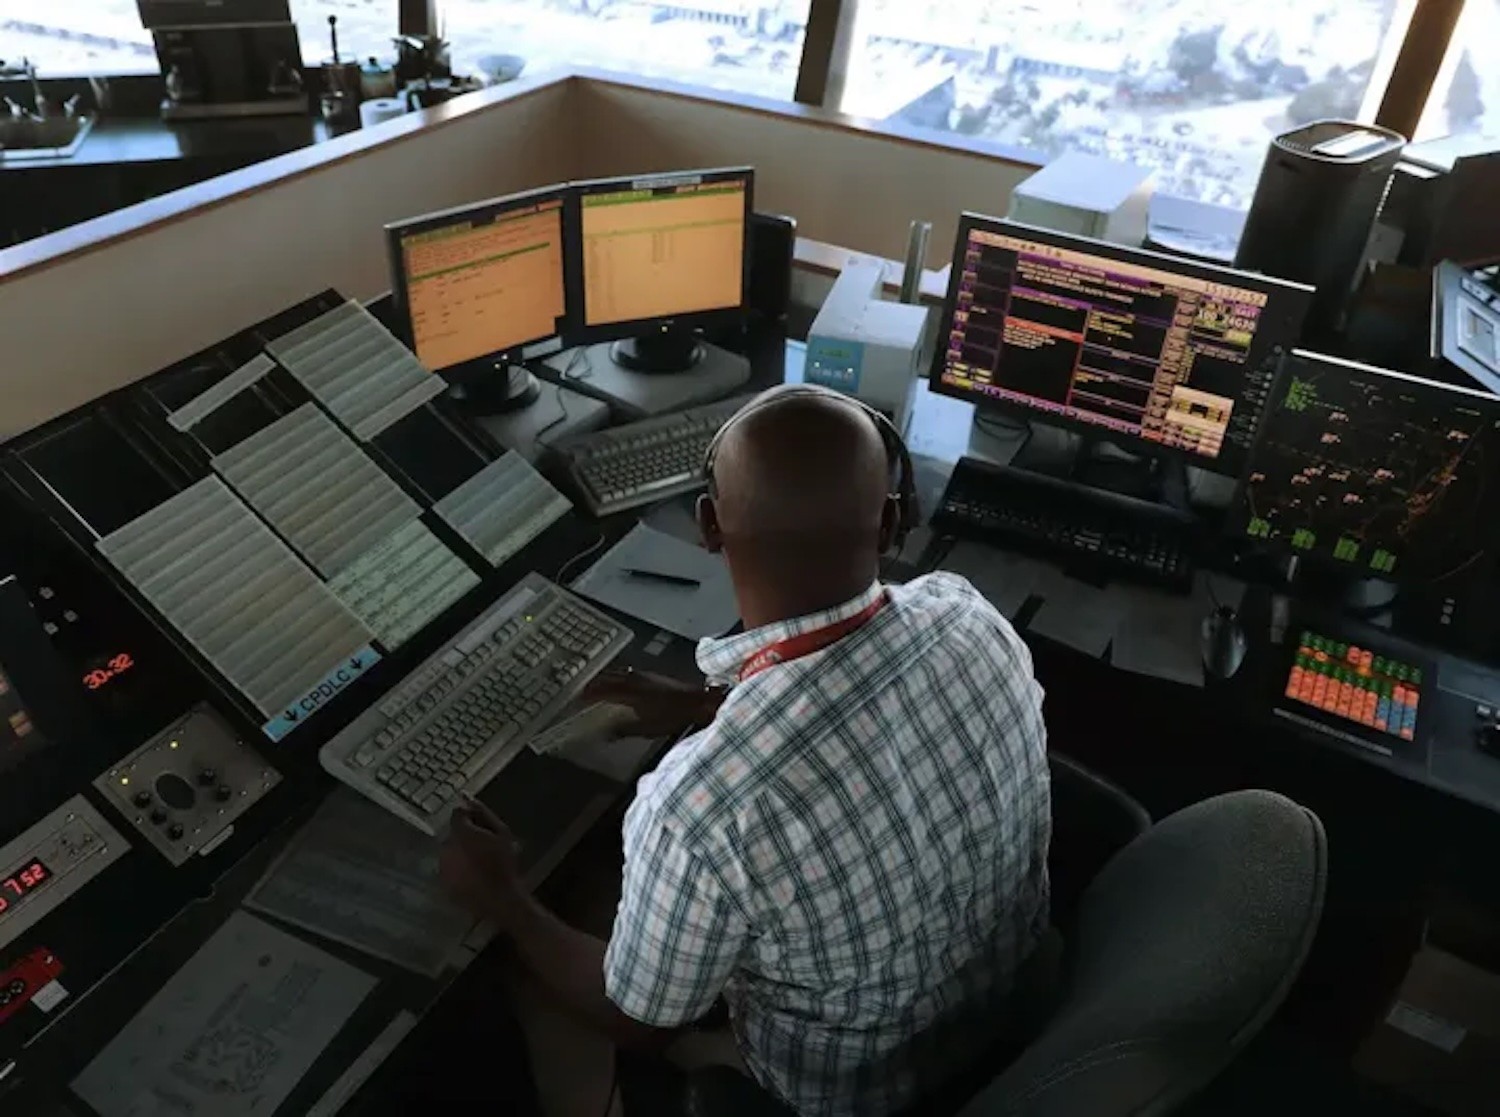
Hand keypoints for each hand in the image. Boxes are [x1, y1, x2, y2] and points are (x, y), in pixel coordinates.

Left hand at [440, 799, 525, 926]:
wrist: (499, 899)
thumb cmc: (504, 864)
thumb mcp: (502, 833)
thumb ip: (483, 813)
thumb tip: (468, 798)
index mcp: (460, 833)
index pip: (457, 814)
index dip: (470, 817)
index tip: (482, 826)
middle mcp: (446, 847)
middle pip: (453, 834)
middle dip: (465, 837)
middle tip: (485, 847)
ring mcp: (443, 866)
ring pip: (450, 852)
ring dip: (461, 853)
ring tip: (481, 864)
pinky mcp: (443, 882)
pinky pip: (450, 869)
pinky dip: (459, 870)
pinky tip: (474, 876)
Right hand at [581, 668, 719, 737]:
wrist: (696, 702)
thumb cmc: (672, 716)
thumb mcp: (646, 728)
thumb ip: (623, 730)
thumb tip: (606, 734)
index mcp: (629, 691)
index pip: (602, 690)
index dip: (589, 694)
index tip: (578, 698)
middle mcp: (634, 679)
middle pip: (608, 678)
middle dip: (594, 684)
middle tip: (584, 691)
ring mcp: (644, 675)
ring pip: (617, 673)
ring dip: (606, 678)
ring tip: (597, 685)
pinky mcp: (652, 676)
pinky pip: (627, 673)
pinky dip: (617, 677)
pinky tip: (619, 683)